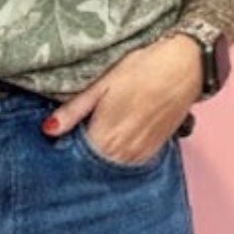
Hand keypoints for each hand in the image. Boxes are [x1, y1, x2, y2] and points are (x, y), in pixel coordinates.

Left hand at [42, 33, 200, 163]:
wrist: (185, 67)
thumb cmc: (141, 70)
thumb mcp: (102, 85)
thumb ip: (74, 111)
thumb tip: (48, 130)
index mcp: (105, 137)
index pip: (75, 158)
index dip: (65, 150)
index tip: (58, 140)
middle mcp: (123, 153)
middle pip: (92, 165)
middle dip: (81, 156)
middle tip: (74, 137)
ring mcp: (141, 154)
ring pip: (111, 166)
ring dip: (101, 157)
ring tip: (98, 134)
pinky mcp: (154, 150)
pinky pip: (130, 162)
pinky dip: (119, 155)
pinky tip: (117, 137)